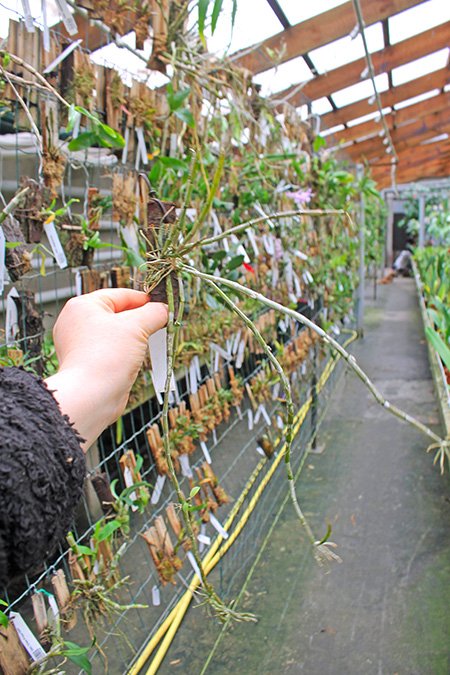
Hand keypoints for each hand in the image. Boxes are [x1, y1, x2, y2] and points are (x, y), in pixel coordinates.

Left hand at [45, 289, 166, 449]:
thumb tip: (164, 309)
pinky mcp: (88, 363)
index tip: (162, 305)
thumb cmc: (105, 357)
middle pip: (117, 313)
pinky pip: (111, 350)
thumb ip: (153, 313)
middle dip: (140, 319)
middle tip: (159, 323)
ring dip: (134, 337)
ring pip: (115, 333)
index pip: (120, 295)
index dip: (144, 299)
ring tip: (147, 343)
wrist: (91, 397)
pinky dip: (125, 352)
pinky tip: (135, 359)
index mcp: (83, 306)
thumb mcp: (136, 326)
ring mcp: (80, 345)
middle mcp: (77, 323)